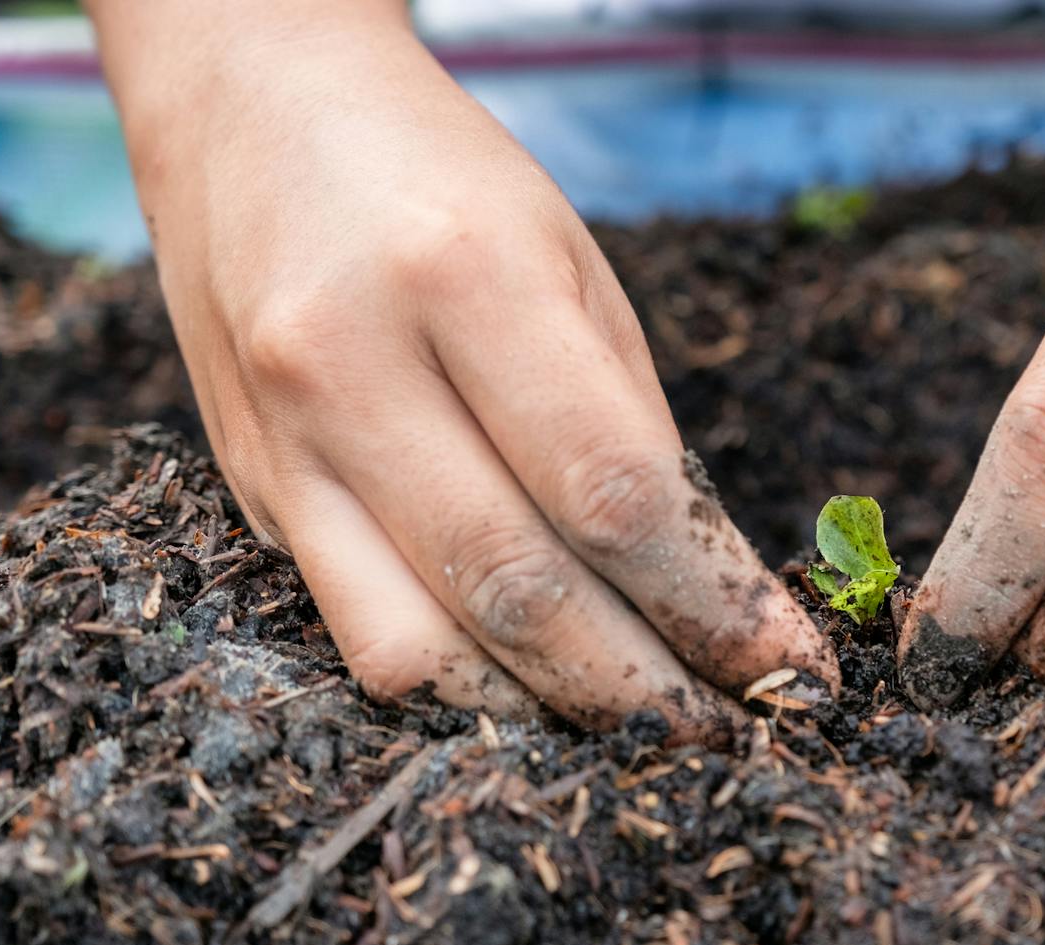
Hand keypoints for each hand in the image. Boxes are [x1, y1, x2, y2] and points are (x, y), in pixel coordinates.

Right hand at [105, 15, 835, 739]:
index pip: (612, 493)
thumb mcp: (573, 261)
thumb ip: (629, 428)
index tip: (792, 667)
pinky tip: (538, 695)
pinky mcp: (254, 496)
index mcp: (464, 276)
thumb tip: (704, 592)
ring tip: (644, 735)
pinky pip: (360, 639)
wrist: (253, 109)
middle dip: (646, 693)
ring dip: (551, 719)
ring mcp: (284, 443)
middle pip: (521, 592)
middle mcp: (352, 366)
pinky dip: (463, 691)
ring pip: (421, 653)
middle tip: (734, 736)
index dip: (715, 606)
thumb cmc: (444, 183)